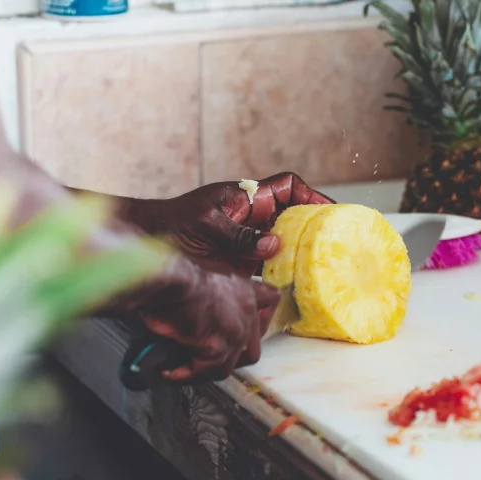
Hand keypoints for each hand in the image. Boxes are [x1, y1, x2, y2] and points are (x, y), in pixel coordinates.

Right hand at [113, 255, 280, 380]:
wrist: (164, 277)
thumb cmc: (171, 273)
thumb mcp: (199, 276)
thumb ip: (210, 294)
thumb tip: (199, 316)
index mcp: (242, 286)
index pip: (270, 299)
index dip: (261, 317)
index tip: (245, 329)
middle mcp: (246, 307)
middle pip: (253, 345)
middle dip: (228, 358)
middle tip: (204, 360)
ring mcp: (236, 329)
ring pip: (228, 364)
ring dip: (204, 370)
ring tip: (181, 368)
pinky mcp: (219, 345)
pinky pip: (207, 371)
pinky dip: (186, 375)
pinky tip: (170, 371)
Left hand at [125, 172, 333, 275]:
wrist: (145, 245)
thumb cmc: (170, 225)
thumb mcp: (206, 225)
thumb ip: (238, 234)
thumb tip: (274, 244)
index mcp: (247, 198)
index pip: (288, 187)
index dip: (311, 195)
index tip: (330, 210)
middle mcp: (252, 218)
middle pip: (293, 217)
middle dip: (314, 228)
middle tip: (336, 245)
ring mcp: (248, 241)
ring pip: (284, 244)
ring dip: (301, 255)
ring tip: (321, 270)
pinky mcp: (240, 263)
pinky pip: (269, 268)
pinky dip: (281, 277)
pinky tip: (291, 290)